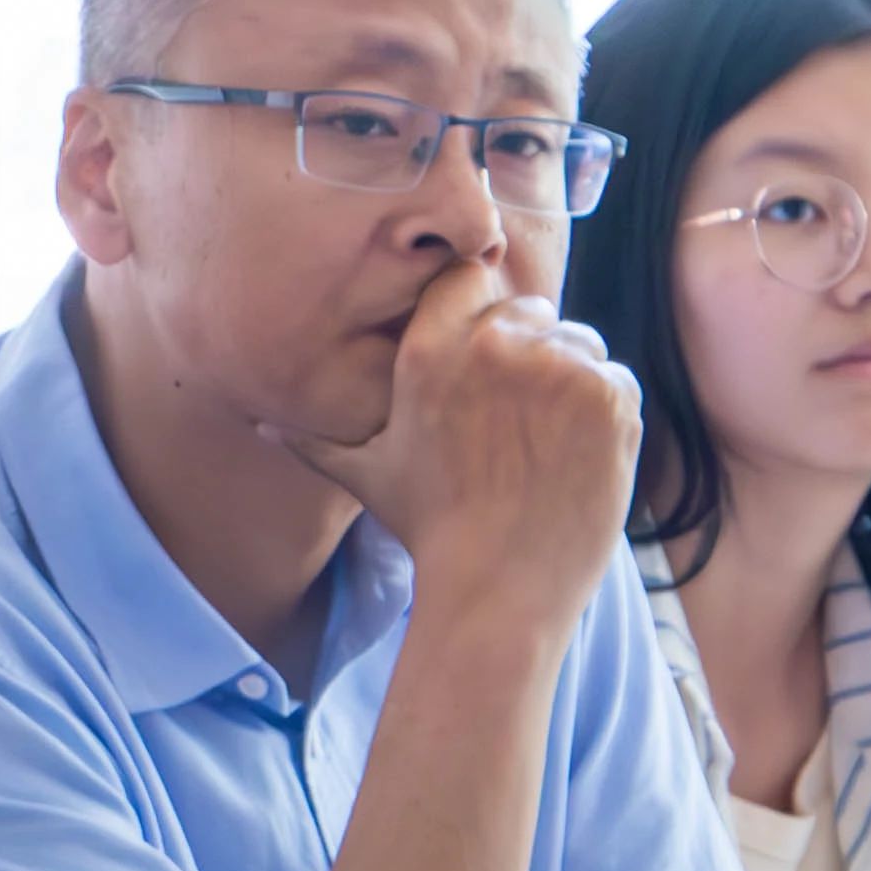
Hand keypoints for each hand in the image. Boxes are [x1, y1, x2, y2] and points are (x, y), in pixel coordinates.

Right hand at [282, 255, 640, 638]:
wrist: (501, 592)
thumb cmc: (430, 531)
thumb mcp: (366, 476)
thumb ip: (314, 438)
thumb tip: (256, 423)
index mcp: (430, 352)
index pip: (464, 279)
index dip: (476, 312)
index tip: (482, 351)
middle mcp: (497, 347)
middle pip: (526, 310)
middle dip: (525, 352)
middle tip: (514, 419)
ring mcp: (561, 367)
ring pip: (577, 341)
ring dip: (568, 380)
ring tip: (544, 443)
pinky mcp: (610, 395)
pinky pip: (614, 377)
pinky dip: (604, 411)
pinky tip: (575, 456)